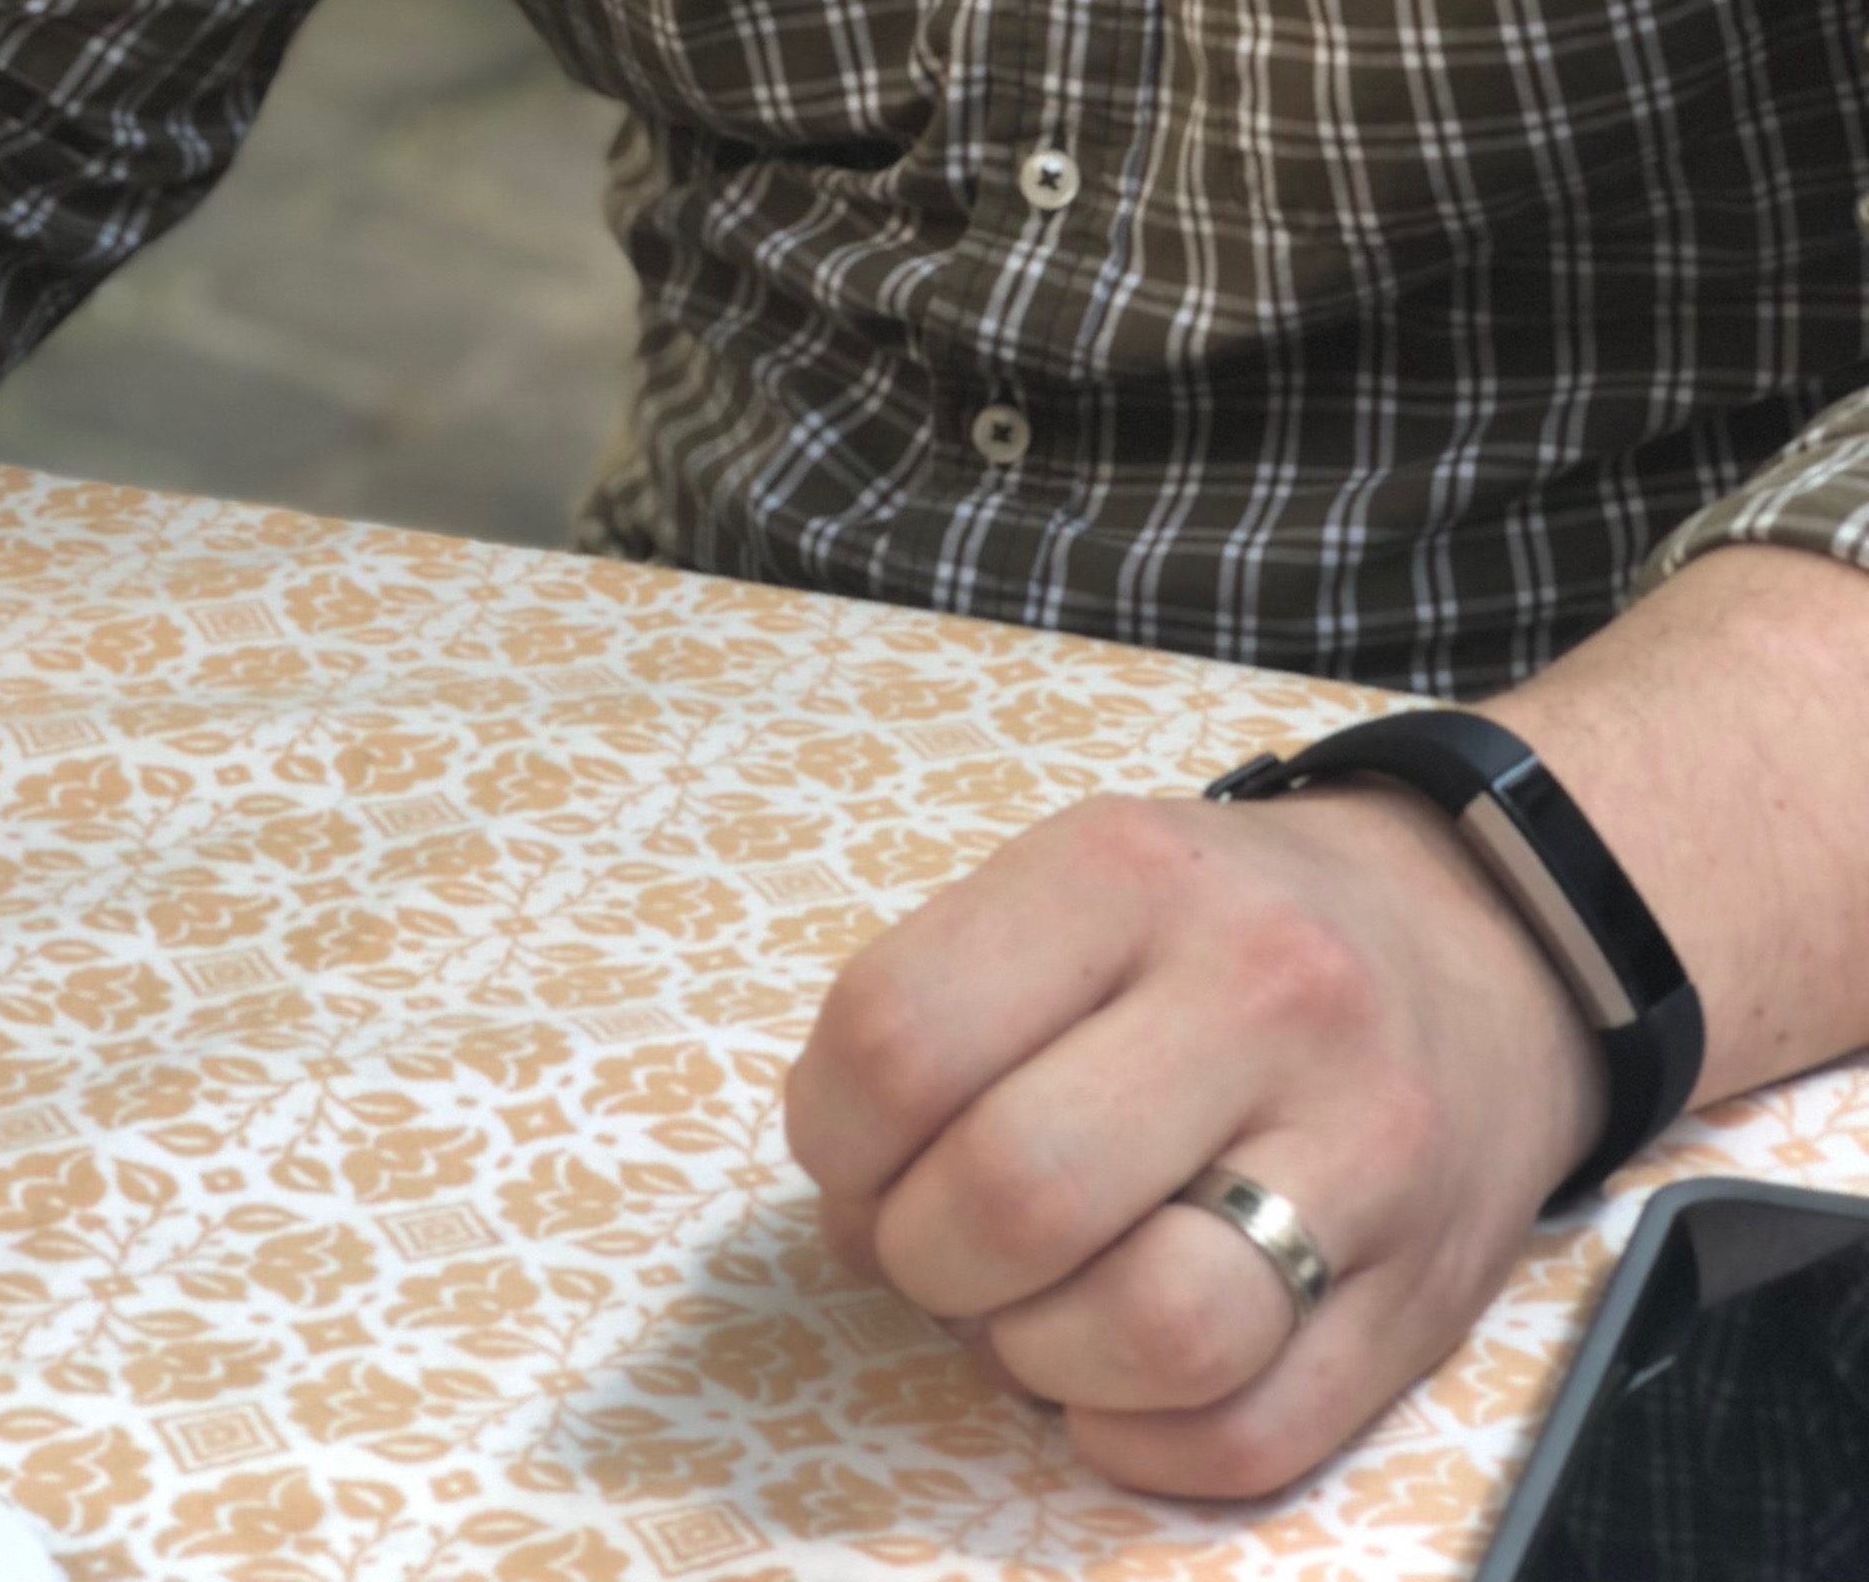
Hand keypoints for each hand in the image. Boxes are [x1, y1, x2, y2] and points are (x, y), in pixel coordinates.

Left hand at [784, 778, 1605, 1497]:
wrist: (1478, 940)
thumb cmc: (1227, 924)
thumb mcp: (1084, 880)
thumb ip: (952, 1003)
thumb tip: (854, 1205)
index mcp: (1133, 874)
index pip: (903, 1036)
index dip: (835, 1139)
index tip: (853, 1160)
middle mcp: (1264, 995)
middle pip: (1016, 1194)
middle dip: (924, 1259)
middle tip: (934, 1247)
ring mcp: (1365, 1153)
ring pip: (1150, 1333)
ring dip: (1035, 1357)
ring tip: (1028, 1311)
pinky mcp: (1427, 1301)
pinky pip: (1249, 1438)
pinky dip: (1138, 1439)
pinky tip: (1111, 1380)